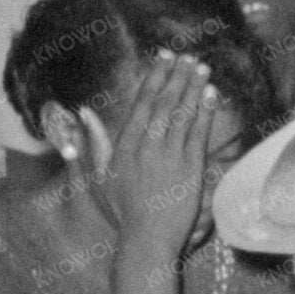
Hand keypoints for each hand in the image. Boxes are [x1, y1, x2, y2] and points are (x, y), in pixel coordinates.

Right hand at [91, 54, 220, 259]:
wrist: (146, 237)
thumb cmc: (122, 209)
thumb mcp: (99, 176)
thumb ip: (94, 143)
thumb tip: (84, 114)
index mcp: (123, 146)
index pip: (141, 103)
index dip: (153, 78)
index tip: (162, 59)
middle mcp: (145, 146)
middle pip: (162, 103)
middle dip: (175, 76)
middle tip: (186, 55)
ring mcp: (168, 155)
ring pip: (181, 113)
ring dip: (192, 87)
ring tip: (202, 67)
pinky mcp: (189, 167)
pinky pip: (198, 132)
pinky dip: (204, 111)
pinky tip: (210, 93)